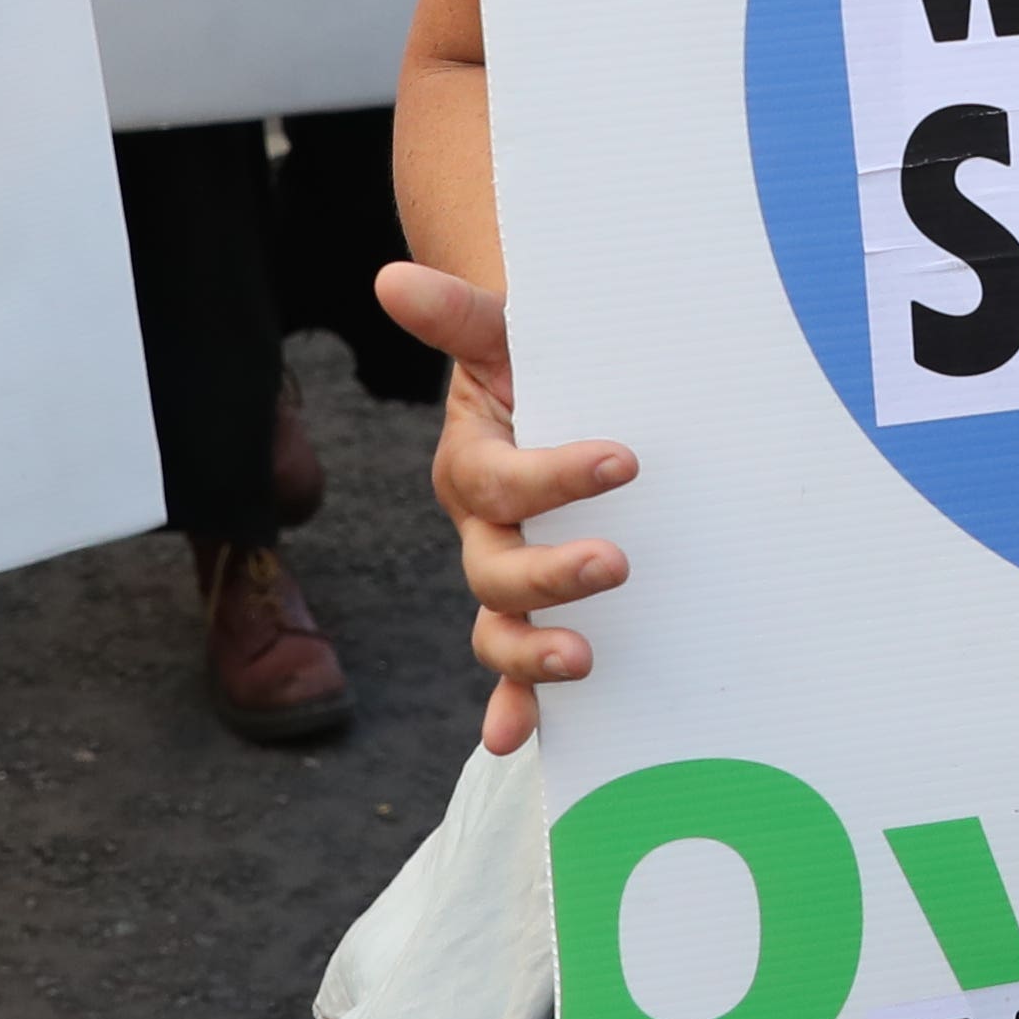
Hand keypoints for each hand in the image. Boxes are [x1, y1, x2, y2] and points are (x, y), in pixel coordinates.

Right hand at [380, 256, 631, 754]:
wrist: (553, 390)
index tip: (625, 461)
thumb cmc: (536, 364)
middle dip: (552, 575)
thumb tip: (393, 276)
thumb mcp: (504, 336)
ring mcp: (507, 576)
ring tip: (583, 661)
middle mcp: (483, 529)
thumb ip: (457, 316)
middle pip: (495, 571)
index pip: (503, 479)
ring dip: (531, 656)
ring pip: (499, 628)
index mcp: (473, 464)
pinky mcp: (535, 610)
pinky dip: (513, 708)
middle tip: (615, 564)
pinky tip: (516, 741)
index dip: (557, 476)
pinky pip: (514, 673)